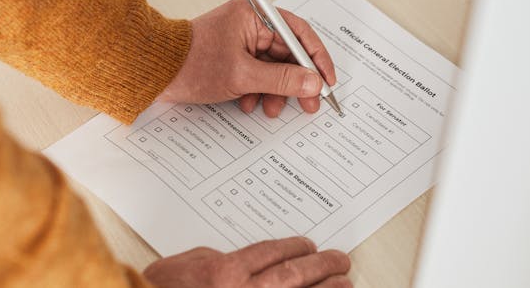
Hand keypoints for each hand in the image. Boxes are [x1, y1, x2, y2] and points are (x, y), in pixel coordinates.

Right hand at [143, 237, 350, 287]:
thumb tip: (249, 257)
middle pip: (295, 275)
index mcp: (223, 272)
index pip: (273, 252)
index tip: (309, 246)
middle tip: (340, 261)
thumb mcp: (186, 265)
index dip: (297, 247)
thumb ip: (218, 257)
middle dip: (323, 266)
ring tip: (344, 283)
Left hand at [160, 0, 337, 115]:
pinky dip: (257, 90)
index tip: (327, 82)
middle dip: (295, 81)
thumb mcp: (243, 76)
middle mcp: (249, 23)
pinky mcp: (231, 55)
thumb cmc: (190, 64)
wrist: (152, 71)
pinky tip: (249, 104)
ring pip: (272, 66)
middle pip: (287, 52)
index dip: (317, 59)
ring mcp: (240, 39)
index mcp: (254, 15)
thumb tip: (313, 83)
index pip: (299, 33)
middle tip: (308, 104)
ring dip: (275, 90)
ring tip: (271, 109)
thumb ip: (282, 79)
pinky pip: (255, 72)